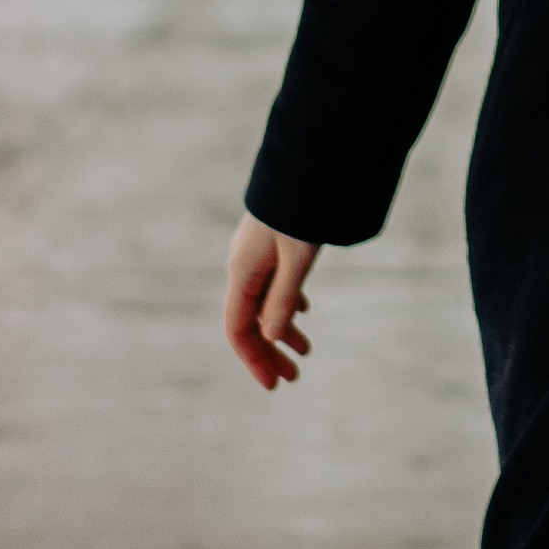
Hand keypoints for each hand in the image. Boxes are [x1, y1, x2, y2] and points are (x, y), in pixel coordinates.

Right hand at [224, 216, 321, 390]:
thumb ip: (283, 297)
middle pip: (249, 321)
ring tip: (306, 351)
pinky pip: (272, 283)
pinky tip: (302, 311)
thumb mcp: (297, 257)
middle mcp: (243, 266)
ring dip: (281, 329)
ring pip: (262, 303)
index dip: (254, 360)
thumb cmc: (303, 208)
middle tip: (294, 378)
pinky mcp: (271, 244)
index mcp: (242, 272)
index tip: (274, 386)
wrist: (310, 162)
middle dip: (269, 351)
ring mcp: (255, 255)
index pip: (238, 329)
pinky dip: (287, 303)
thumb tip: (271, 335)